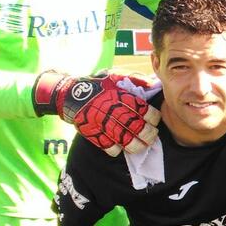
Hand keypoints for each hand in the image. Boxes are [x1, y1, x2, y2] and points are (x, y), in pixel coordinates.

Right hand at [34, 72, 159, 155]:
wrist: (71, 93)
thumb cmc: (98, 85)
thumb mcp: (116, 76)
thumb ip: (135, 79)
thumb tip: (153, 84)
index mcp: (121, 97)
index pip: (143, 110)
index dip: (153, 117)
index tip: (154, 119)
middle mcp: (113, 111)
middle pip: (137, 127)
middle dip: (148, 134)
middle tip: (151, 135)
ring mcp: (102, 123)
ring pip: (125, 140)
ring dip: (136, 145)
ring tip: (142, 145)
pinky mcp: (93, 132)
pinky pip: (108, 146)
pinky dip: (117, 149)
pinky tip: (122, 147)